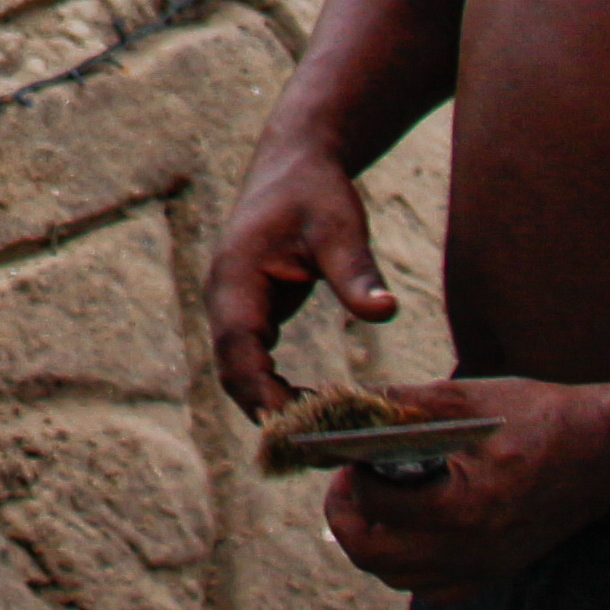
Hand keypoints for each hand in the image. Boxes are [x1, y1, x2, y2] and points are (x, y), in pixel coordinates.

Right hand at [204, 141, 398, 415]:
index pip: (237, 347)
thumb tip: (385, 311)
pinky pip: (251, 363)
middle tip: (317, 447)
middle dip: (267, 411)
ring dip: (270, 405)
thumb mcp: (340, 227)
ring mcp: (231, 307)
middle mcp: (224, 296)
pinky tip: (313, 407)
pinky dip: (274, 389)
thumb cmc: (315, 191)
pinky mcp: (248, 313)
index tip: (298, 425)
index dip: (260, 390)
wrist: (296, 162)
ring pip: (237, 372)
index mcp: (235, 275)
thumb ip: (357, 272)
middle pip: (231, 370)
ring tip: (319, 436)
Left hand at [320, 377, 609, 597]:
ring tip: (374, 503)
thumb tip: (348, 400)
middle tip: (345, 486)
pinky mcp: (502, 570)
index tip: (348, 455)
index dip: (349, 480)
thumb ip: (402, 401)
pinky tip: (411, 528)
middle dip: (347, 521)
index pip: (375, 508)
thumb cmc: (540, 416)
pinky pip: (438, 589)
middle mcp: (472, 551)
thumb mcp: (466, 398)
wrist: (608, 448)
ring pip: (402, 580)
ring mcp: (488, 567)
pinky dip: (411, 567)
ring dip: (375, 545)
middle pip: (376, 560)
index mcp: (461, 508)